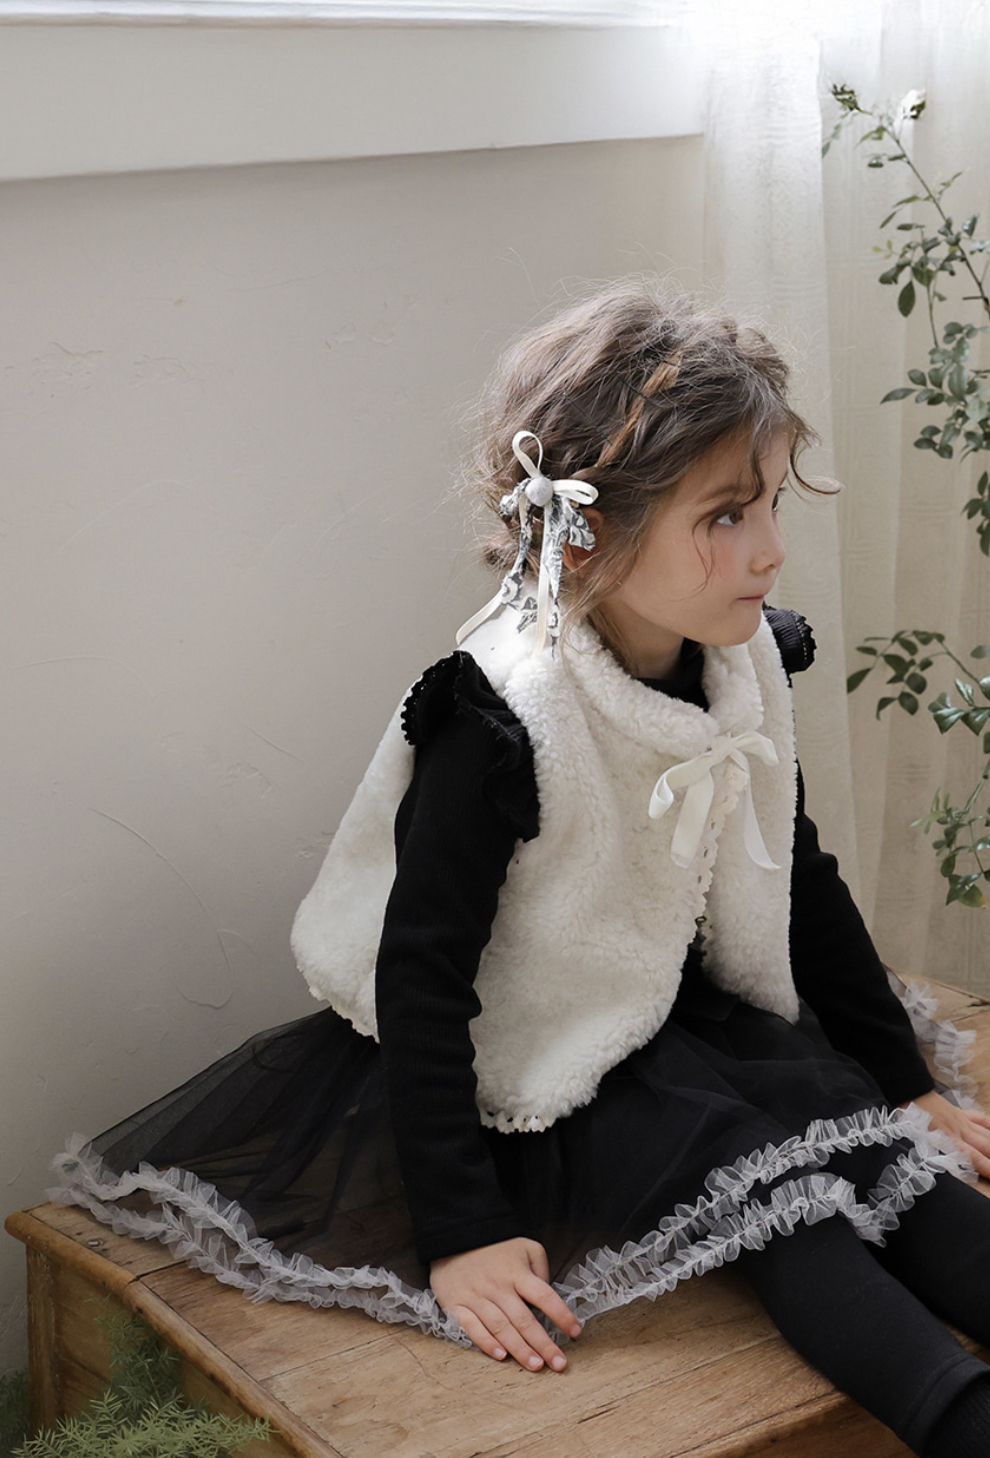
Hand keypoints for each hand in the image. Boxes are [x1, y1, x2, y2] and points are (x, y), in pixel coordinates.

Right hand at [430, 1237, 580, 1371]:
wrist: (452, 1237)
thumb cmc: (494, 1246)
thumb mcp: (524, 1246)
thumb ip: (540, 1268)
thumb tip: (546, 1297)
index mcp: (517, 1273)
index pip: (544, 1296)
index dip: (561, 1315)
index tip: (575, 1331)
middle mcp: (498, 1287)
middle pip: (524, 1320)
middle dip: (543, 1344)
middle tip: (558, 1364)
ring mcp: (477, 1298)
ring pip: (501, 1328)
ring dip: (520, 1350)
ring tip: (536, 1366)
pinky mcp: (457, 1306)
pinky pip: (472, 1328)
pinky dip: (486, 1343)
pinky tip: (501, 1356)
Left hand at [900, 1090, 989, 1178]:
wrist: (911, 1093)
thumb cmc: (912, 1119)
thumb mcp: (918, 1141)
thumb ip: (933, 1156)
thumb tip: (946, 1167)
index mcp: (950, 1141)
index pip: (976, 1159)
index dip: (989, 1169)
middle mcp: (960, 1131)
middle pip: (986, 1147)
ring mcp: (962, 1121)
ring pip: (986, 1135)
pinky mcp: (960, 1113)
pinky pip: (980, 1119)